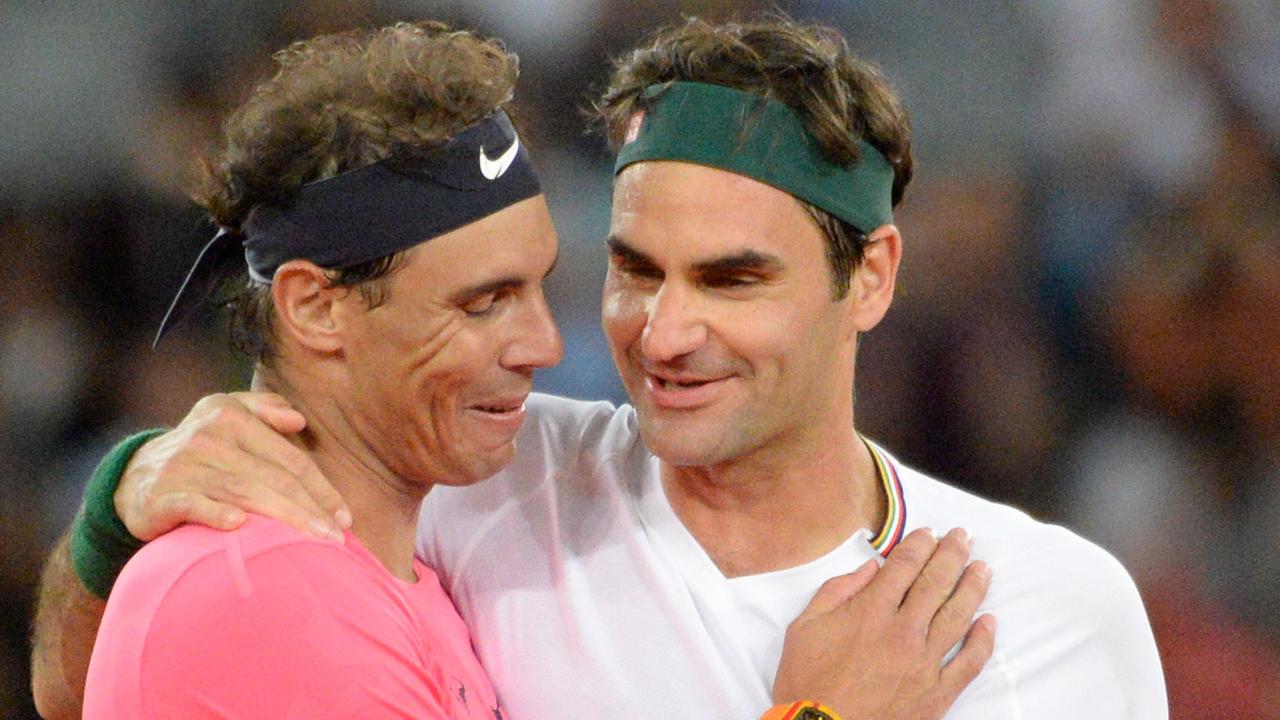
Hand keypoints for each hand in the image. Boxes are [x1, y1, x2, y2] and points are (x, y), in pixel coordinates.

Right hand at [114, 392, 350, 541]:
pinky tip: (241, 527)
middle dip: (311, 509)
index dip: (321, 488)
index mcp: (231, 416)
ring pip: (244, 493)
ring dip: (283, 519)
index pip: (289, 458)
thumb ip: (265, 409)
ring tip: (312, 542)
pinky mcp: (162, 494)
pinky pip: (195, 505)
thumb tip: (298, 420)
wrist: (134, 478)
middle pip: (273, 478)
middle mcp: (208, 438)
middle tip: (337, 538)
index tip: (344, 517)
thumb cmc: (201, 450)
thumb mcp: (227, 415)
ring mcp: (184, 466)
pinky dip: (217, 514)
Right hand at [773, 527, 994, 719]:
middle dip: (952, 554)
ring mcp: (924, 663)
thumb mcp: (805, 625)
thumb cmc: (807, 680)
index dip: (920, 544)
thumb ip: (837, 590)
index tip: (930, 533)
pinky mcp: (936, 693)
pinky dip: (982, 641)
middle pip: (936, 583)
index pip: (905, 566)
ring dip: (973, 587)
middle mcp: (903, 631)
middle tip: (964, 537)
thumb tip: (870, 568)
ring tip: (982, 568)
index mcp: (871, 611)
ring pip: (958, 616)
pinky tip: (989, 622)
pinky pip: (968, 663)